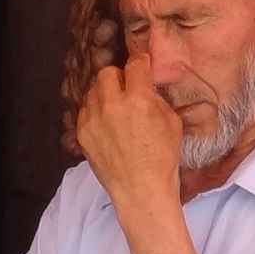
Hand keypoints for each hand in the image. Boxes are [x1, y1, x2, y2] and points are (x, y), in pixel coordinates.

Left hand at [74, 56, 195, 253]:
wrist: (140, 190)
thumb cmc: (162, 158)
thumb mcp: (172, 122)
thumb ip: (156, 98)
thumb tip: (146, 86)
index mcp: (138, 99)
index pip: (135, 64)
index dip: (140, 63)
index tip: (141, 66)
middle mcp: (112, 105)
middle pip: (107, 72)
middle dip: (118, 78)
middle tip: (126, 90)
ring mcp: (93, 119)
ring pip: (93, 91)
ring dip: (105, 95)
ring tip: (115, 109)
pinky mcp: (82, 133)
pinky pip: (85, 111)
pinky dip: (95, 112)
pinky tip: (107, 125)